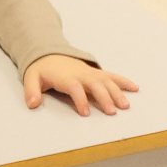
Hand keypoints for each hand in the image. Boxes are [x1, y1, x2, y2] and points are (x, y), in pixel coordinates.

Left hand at [23, 54, 137, 115]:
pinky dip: (124, 81)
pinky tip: (135, 88)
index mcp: (66, 77)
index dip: (81, 99)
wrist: (48, 53)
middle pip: (96, 84)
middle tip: (112, 112)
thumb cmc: (41, 69)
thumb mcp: (31, 78)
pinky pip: (112, 76)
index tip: (85, 113)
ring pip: (107, 81)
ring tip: (125, 105)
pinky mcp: (96, 73)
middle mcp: (81, 74)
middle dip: (104, 98)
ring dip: (117, 92)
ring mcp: (91, 73)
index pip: (75, 87)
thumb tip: (32, 104)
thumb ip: (31, 91)